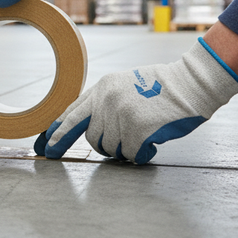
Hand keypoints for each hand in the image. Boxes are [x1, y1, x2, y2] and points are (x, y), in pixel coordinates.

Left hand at [35, 38, 237, 163]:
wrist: (190, 84)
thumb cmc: (161, 88)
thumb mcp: (123, 86)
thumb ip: (105, 102)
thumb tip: (90, 127)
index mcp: (101, 88)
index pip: (71, 114)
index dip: (57, 132)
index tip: (47, 147)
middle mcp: (106, 100)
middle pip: (90, 137)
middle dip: (102, 146)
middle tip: (118, 144)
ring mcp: (120, 115)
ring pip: (110, 148)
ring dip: (125, 149)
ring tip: (142, 135)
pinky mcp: (136, 129)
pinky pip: (129, 154)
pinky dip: (140, 153)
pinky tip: (151, 143)